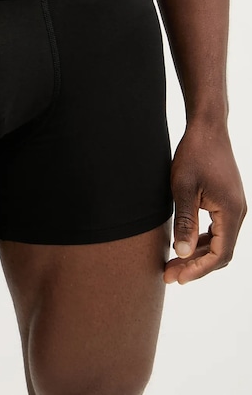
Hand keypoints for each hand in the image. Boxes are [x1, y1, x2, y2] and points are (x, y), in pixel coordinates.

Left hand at [164, 124, 246, 283]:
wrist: (207, 128)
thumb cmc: (194, 153)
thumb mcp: (183, 188)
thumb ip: (184, 221)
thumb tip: (181, 253)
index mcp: (231, 212)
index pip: (219, 254)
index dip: (197, 269)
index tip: (177, 278)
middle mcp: (238, 212)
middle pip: (220, 252)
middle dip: (195, 265)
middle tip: (169, 275)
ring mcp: (234, 207)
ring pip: (219, 241)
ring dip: (197, 254)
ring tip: (173, 263)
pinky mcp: (227, 201)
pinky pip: (217, 229)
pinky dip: (201, 239)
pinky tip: (183, 243)